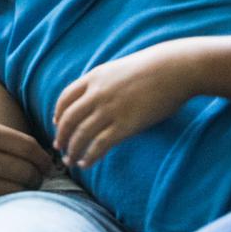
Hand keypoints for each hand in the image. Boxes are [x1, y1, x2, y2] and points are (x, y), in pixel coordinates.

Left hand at [52, 42, 192, 167]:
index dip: (58, 113)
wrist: (174, 68)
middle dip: (61, 135)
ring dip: (72, 150)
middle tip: (59, 147)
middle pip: (68, 119)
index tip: (56, 124)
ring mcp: (110, 109)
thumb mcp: (120, 69)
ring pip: (80, 134)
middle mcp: (97, 93)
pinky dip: (89, 156)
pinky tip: (86, 163)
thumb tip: (103, 96)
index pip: (66, 98)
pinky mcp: (125, 125)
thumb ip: (107, 82)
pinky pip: (99, 145)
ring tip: (70, 160)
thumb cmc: (154, 68)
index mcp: (94, 77)